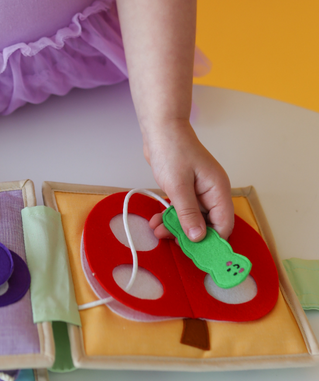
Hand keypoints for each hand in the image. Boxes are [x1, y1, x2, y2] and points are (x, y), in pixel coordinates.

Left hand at [143, 119, 233, 241]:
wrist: (160, 129)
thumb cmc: (172, 150)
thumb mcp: (178, 186)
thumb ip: (188, 213)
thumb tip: (198, 237)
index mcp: (217, 190)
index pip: (223, 224)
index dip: (210, 240)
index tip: (193, 251)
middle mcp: (211, 192)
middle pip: (207, 223)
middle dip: (187, 234)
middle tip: (168, 239)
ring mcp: (198, 191)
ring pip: (191, 218)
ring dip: (175, 226)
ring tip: (157, 230)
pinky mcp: (186, 189)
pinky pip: (181, 209)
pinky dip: (170, 215)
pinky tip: (157, 221)